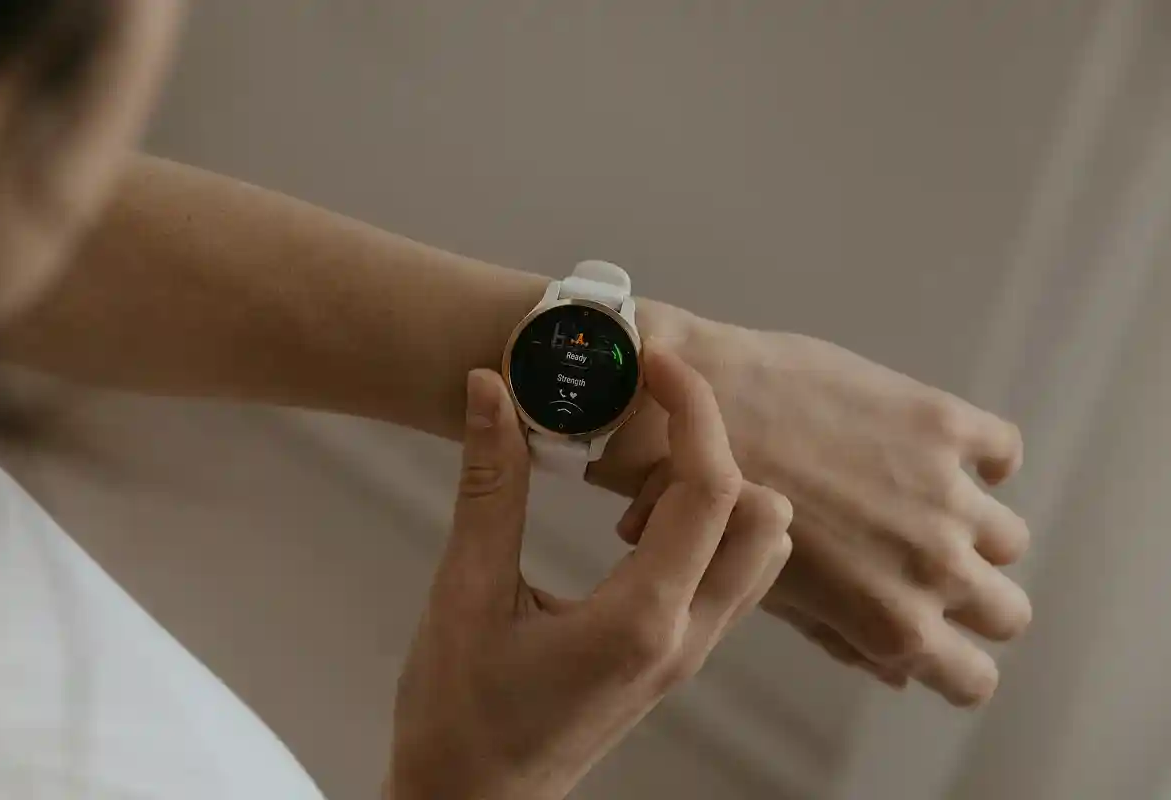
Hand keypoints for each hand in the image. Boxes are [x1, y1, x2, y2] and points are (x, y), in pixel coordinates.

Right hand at [387, 345, 791, 799]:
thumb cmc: (459, 715)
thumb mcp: (464, 594)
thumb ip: (489, 486)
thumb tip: (490, 390)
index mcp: (642, 620)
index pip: (711, 490)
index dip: (692, 409)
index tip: (653, 362)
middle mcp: (687, 637)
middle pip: (763, 515)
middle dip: (712, 448)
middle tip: (638, 425)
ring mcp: (690, 653)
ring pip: (761, 550)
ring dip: (716, 493)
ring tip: (630, 486)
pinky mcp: (676, 658)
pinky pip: (730, 577)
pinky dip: (705, 529)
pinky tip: (630, 528)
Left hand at [593, 311, 1030, 706]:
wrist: (697, 405)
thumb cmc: (713, 508)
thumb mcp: (771, 594)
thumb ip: (839, 633)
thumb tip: (894, 670)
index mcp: (889, 622)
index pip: (971, 678)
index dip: (959, 666)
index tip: (947, 642)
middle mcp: (932, 566)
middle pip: (1008, 612)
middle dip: (976, 600)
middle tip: (933, 573)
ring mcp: (945, 494)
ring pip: (1009, 538)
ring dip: (972, 528)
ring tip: (919, 507)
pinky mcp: (943, 424)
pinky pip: (1002, 451)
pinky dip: (978, 455)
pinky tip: (931, 452)